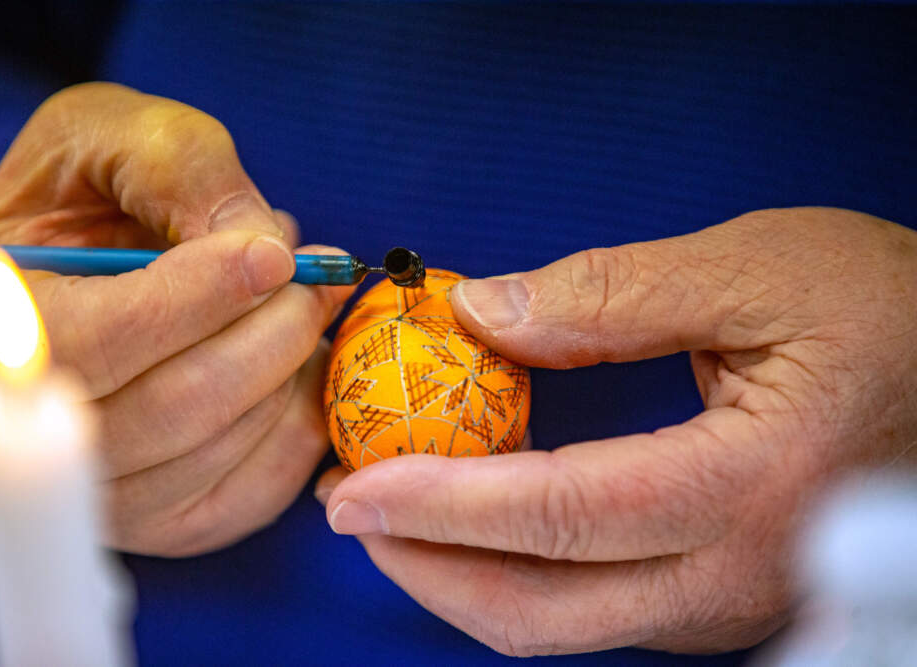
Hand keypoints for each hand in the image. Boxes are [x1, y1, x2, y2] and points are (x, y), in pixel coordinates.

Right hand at [0, 83, 353, 555]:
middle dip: (269, 334)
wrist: (84, 264)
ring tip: (297, 306)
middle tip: (314, 275)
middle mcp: (21, 434)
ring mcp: (96, 493)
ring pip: (221, 450)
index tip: (275, 256)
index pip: (93, 342)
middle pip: (171, 409)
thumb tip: (267, 249)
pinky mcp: (163, 523)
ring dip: (289, 370)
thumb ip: (180, 170)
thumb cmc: (87, 197)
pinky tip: (295, 366)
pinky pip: (254, 493)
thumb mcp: (109, 137)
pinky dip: (297, 424)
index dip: (197, 299)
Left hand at [315, 207, 916, 654]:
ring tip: (393, 510)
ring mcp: (729, 597)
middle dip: (427, 566)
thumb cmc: (891, 315)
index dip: (442, 503)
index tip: (355, 485)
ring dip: (462, 573)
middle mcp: (736, 572)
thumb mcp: (759, 272)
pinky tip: (477, 516)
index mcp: (750, 487)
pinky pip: (595, 604)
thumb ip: (614, 295)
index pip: (559, 515)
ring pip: (564, 623)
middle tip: (349, 509)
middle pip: (544, 609)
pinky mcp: (719, 591)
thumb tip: (483, 312)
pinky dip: (516, 569)